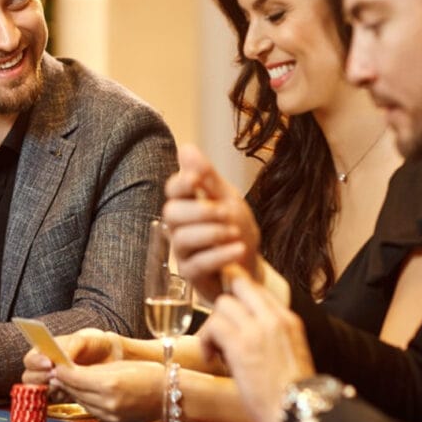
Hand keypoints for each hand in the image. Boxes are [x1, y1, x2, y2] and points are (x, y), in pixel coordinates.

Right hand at [23, 329, 123, 401]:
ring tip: (63, 383)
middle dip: (41, 378)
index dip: (36, 362)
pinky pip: (53, 400)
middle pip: (29, 378)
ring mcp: (51, 383)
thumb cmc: (93, 345)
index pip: (30, 360)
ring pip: (38, 391)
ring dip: (49, 388)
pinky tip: (70, 391)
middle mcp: (43, 368)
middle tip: (55, 375)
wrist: (109, 358)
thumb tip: (65, 357)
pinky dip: (59, 397)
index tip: (49, 363)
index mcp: (44, 351)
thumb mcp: (84, 339)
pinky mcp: (60, 394)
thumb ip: (72, 345)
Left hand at [52, 360, 163, 421]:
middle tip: (56, 373)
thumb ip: (93, 370)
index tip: (55, 365)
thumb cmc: (147, 373)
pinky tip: (85, 393)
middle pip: (76, 391)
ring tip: (68, 382)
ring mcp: (111, 416)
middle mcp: (108, 402)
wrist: (169, 394)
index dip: (62, 371)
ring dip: (74, 392)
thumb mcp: (118, 366)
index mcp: (109, 383)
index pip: (74, 377)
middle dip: (65, 381)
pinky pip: (94, 411)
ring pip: (82, 403)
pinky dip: (87, 402)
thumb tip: (71, 370)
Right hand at [163, 144, 260, 301]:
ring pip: (182, 238)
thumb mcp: (228, 198)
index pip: (172, 189)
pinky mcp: (191, 273)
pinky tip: (238, 249)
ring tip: (234, 233)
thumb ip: (208, 176)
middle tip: (227, 212)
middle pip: (171, 213)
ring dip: (212, 233)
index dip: (181, 183)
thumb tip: (186, 148)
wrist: (250, 265)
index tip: (196, 179)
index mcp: (188, 203)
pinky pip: (197, 263)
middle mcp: (179, 226)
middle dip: (200, 210)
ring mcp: (183, 250)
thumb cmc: (235, 229)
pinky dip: (220, 254)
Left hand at [200, 272, 314, 421]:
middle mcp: (274, 318)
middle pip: (239, 283)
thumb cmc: (292, 392)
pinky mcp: (241, 345)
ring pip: (222, 303)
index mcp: (288, 320)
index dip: (238, 295)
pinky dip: (205, 341)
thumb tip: (245, 327)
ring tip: (216, 348)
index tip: (230, 313)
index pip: (257, 287)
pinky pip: (213, 326)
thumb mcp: (289, 351)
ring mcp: (257, 330)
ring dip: (213, 325)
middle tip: (219, 324)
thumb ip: (271, 333)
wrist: (299, 413)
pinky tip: (212, 358)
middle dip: (224, 301)